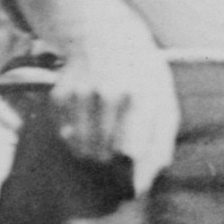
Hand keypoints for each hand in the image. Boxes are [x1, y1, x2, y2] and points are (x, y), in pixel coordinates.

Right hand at [43, 28, 175, 187]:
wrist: (106, 38)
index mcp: (141, 98)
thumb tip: (144, 183)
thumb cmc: (144, 79)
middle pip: (104, 155)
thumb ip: (160, 144)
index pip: (129, 152)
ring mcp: (80, 94)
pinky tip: (91, 125)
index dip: (131, 175)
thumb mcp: (165, 104)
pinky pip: (65, 136)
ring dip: (95, 156)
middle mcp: (107, 95)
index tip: (134, 184)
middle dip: (114, 167)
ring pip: (82, 150)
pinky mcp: (59, 95)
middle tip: (121, 162)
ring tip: (108, 144)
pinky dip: (77, 140)